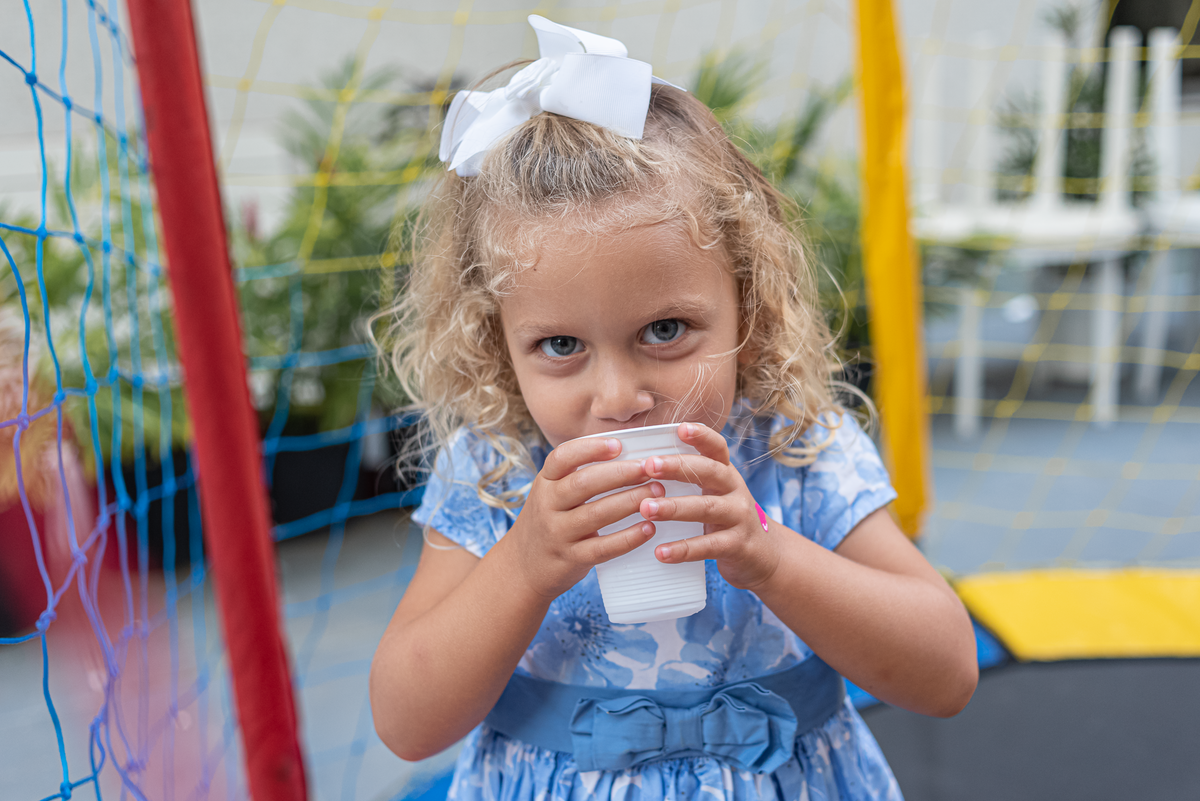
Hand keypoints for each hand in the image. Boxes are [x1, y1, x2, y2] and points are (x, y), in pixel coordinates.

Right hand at [505, 436, 664, 599]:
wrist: (522, 568)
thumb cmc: (548, 522)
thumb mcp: (551, 495)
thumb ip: (577, 477)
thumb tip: (628, 454)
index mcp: (544, 483)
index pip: (562, 458)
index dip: (590, 449)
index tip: (618, 445)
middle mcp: (547, 506)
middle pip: (584, 484)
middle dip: (621, 474)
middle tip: (649, 468)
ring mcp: (558, 534)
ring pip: (597, 514)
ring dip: (630, 502)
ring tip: (657, 493)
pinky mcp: (571, 559)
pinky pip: (603, 548)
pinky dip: (628, 538)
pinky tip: (648, 528)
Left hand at [638, 423, 781, 590]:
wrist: (765, 556)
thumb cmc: (726, 519)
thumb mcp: (715, 493)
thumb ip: (691, 479)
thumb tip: (645, 465)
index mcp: (726, 474)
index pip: (717, 448)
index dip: (702, 436)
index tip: (681, 428)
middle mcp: (735, 491)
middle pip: (708, 472)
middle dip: (677, 467)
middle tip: (648, 465)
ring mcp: (739, 517)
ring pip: (706, 508)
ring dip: (674, 508)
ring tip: (646, 509)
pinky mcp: (737, 545)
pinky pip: (708, 546)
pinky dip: (683, 550)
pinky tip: (661, 552)